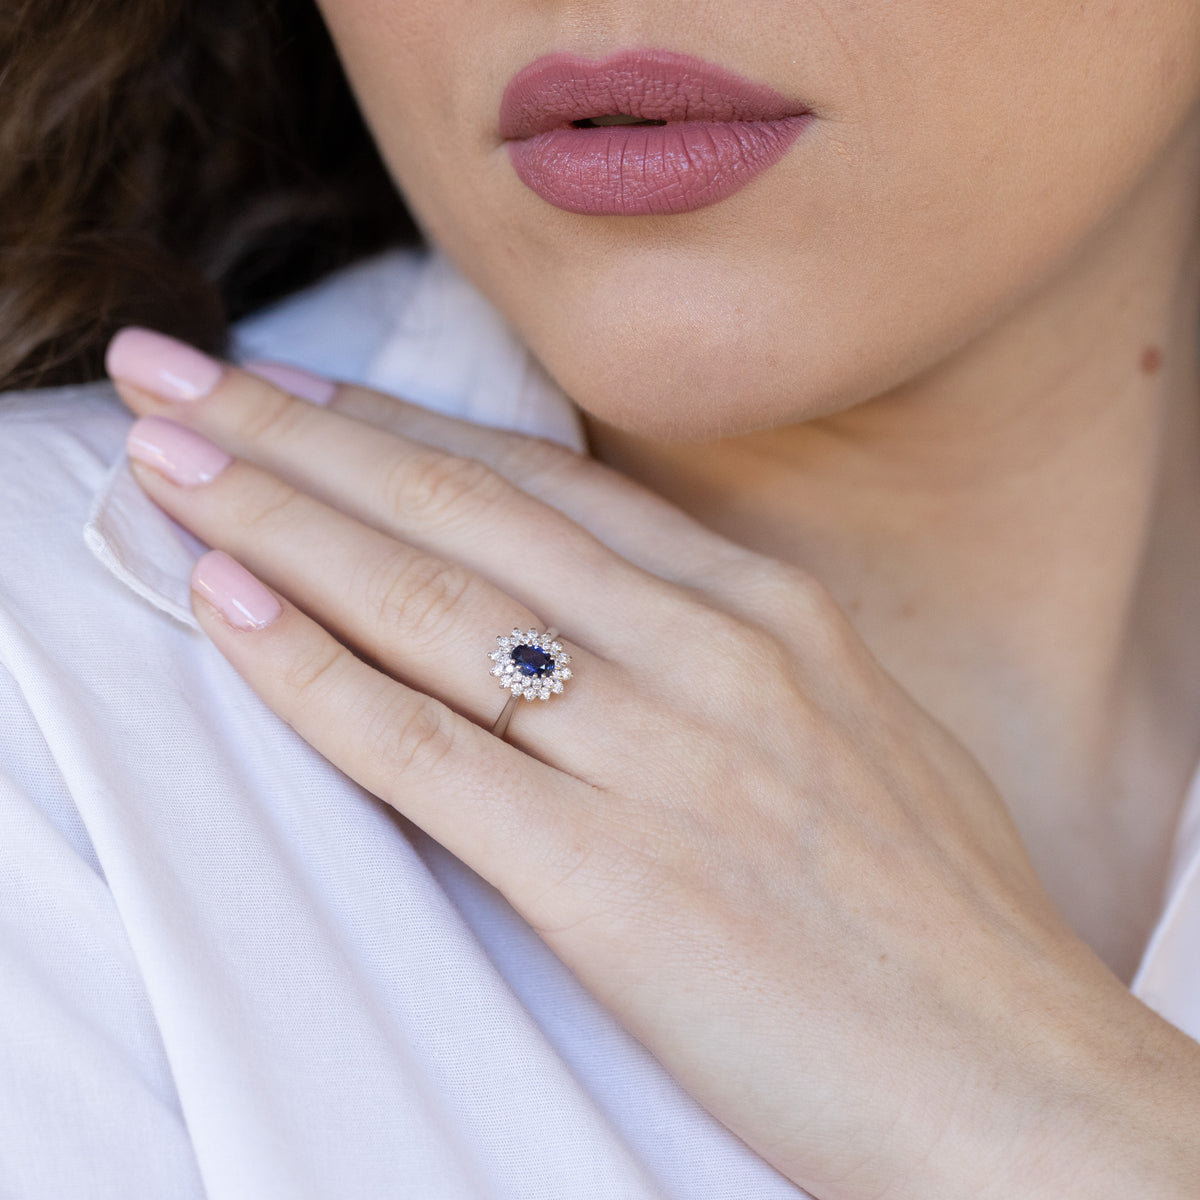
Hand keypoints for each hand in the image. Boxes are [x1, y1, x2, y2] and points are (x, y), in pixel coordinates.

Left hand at [107, 330, 1199, 1199]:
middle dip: (301, 433)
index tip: (297, 387)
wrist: (1010, 1077)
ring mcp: (658, 756)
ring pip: (427, 605)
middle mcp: (707, 652)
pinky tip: (228, 608)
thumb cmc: (936, 911)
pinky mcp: (610, 880)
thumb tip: (607, 607)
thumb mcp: (848, 722)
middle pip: (462, 511)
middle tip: (181, 375)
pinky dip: (313, 673)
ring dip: (278, 524)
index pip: (544, 483)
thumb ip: (726, 651)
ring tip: (167, 464)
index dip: (403, 426)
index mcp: (767, 609)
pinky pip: (425, 751)